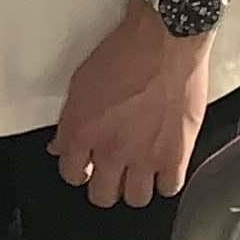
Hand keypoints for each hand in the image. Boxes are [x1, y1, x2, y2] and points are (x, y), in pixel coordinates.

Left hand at [49, 8, 214, 208]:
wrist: (164, 41)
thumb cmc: (125, 53)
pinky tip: (162, 168)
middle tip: (110, 173)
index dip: (77, 171)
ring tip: (137, 173)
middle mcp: (111, 150)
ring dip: (135, 187)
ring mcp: (145, 156)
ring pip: (136, 199)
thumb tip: (61, 145)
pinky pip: (170, 188)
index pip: (71, 174)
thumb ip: (69, 122)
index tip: (83, 167)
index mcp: (82, 131)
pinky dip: (165, 181)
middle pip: (102, 195)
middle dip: (103, 186)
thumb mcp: (80, 83)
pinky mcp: (177, 154)